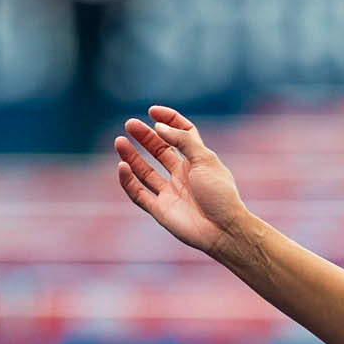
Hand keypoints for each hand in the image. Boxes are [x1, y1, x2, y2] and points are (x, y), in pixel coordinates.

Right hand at [114, 106, 248, 256]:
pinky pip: (139, 194)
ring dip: (132, 156)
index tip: (153, 112)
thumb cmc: (220, 195)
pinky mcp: (161, 210)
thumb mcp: (205, 159)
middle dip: (145, 136)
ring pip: (145, 171)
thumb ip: (182, 140)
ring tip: (119, 141)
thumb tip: (159, 127)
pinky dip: (128, 181)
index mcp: (197, 162)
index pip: (182, 135)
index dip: (169, 121)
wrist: (224, 231)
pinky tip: (122, 166)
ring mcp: (170, 193)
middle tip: (130, 124)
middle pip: (159, 150)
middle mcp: (182, 176)